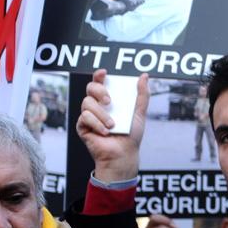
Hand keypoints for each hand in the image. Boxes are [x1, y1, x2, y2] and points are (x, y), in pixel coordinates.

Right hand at [75, 69, 149, 183]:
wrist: (123, 154)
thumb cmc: (131, 135)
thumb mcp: (139, 113)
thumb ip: (142, 95)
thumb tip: (144, 76)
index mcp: (110, 100)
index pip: (101, 82)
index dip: (99, 75)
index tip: (104, 73)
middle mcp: (98, 105)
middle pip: (90, 88)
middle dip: (99, 91)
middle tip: (109, 101)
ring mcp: (89, 115)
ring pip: (87, 103)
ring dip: (102, 114)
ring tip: (112, 125)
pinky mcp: (82, 126)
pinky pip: (84, 117)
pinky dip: (96, 123)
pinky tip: (105, 132)